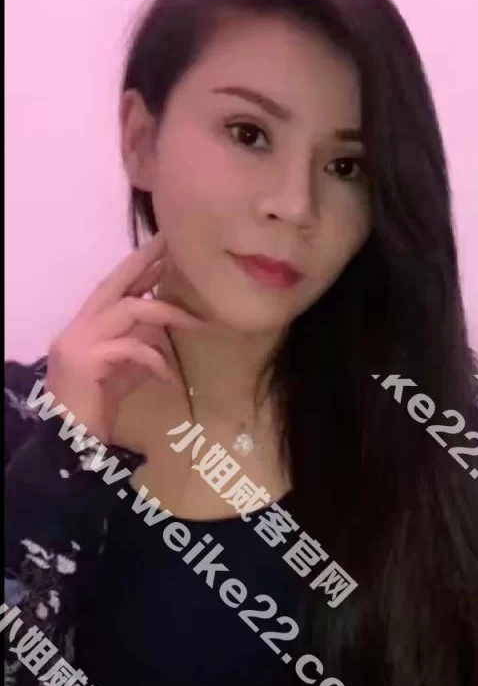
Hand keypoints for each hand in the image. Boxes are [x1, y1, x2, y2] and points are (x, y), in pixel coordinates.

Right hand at [45, 233, 207, 444]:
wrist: (70, 441)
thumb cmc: (96, 409)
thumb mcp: (125, 371)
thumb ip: (140, 345)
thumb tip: (165, 328)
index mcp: (86, 325)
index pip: (114, 286)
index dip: (138, 264)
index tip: (164, 244)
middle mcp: (78, 326)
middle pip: (115, 282)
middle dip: (144, 261)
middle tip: (173, 245)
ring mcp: (79, 341)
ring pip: (129, 310)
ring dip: (168, 314)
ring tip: (199, 325)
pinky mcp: (86, 361)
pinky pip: (132, 348)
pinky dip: (157, 360)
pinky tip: (171, 378)